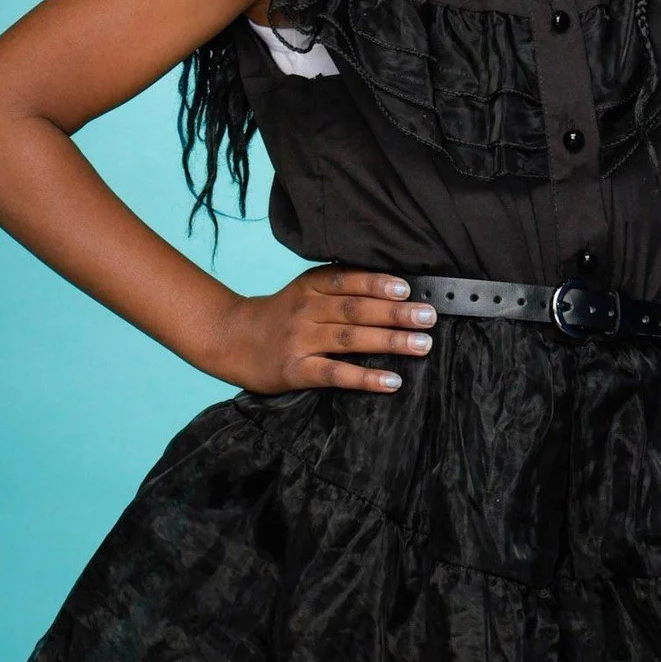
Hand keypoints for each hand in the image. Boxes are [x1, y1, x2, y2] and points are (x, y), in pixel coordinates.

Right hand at [202, 266, 435, 394]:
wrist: (232, 338)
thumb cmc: (281, 314)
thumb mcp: (305, 290)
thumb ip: (340, 287)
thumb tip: (395, 290)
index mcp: (311, 285)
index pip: (349, 280)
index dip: (378, 283)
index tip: (408, 288)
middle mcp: (306, 309)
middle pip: (356, 309)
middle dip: (396, 313)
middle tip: (428, 317)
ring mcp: (300, 340)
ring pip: (350, 339)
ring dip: (390, 341)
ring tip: (422, 345)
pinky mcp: (296, 370)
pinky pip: (336, 374)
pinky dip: (366, 378)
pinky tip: (392, 380)